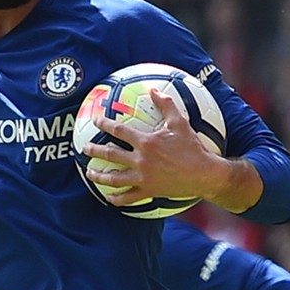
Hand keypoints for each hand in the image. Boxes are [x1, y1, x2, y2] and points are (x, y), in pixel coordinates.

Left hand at [82, 89, 226, 206]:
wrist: (204, 174)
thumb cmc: (193, 147)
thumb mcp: (180, 123)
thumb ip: (166, 105)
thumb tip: (154, 90)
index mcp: (146, 142)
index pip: (119, 130)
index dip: (104, 124)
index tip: (96, 120)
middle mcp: (141, 160)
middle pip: (110, 154)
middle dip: (95, 150)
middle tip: (85, 148)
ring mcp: (143, 177)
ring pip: (114, 178)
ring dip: (99, 176)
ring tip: (90, 173)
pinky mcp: (149, 191)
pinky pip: (128, 197)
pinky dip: (117, 199)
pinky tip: (108, 197)